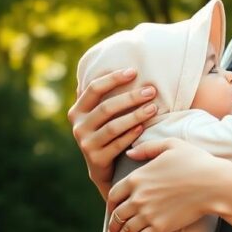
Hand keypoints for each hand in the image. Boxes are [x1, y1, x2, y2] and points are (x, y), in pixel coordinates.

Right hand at [68, 68, 157, 198]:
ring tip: (153, 107)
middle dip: (131, 97)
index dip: (113, 78)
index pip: (94, 88)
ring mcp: (85, 144)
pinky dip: (132, 135)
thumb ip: (101, 95)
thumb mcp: (99, 115)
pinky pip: (117, 144)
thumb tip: (115, 63)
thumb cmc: (106, 133)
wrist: (103, 169)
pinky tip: (144, 127)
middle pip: (106, 107)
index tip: (134, 71)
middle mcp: (78, 126)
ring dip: (135, 115)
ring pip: (113, 126)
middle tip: (151, 90)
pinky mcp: (96, 160)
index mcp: (77, 111)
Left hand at [106, 138, 231, 231]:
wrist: (214, 184)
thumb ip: (147, 148)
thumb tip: (129, 153)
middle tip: (111, 231)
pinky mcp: (160, 228)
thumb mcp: (171, 145)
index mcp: (137, 177)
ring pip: (126, 229)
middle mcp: (138, 197)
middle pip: (117, 214)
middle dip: (112, 225)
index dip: (110, 204)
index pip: (114, 193)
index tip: (111, 209)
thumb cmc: (196, 162)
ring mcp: (148, 214)